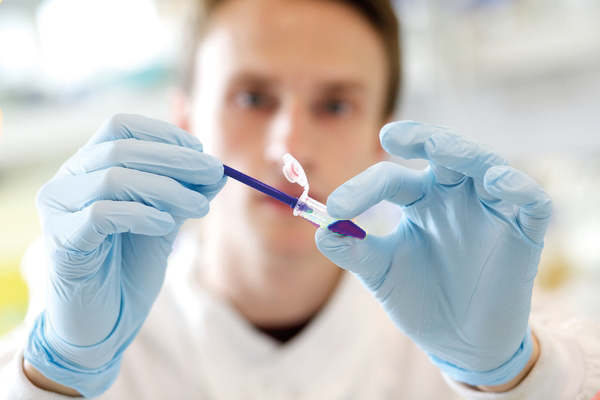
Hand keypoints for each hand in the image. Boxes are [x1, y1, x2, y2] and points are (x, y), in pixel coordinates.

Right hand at [24, 114, 225, 396]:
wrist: (105, 321)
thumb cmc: (130, 267)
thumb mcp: (165, 222)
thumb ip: (184, 194)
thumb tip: (218, 170)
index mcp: (90, 167)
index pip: (121, 128)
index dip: (164, 134)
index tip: (201, 150)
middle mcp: (68, 180)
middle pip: (121, 148)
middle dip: (176, 159)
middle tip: (213, 170)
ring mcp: (58, 208)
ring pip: (114, 177)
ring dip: (167, 188)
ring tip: (200, 206)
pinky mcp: (61, 239)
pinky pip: (102, 214)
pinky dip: (141, 215)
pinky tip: (167, 226)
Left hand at [316, 121, 551, 385]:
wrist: (458, 342)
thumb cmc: (419, 298)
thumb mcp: (382, 274)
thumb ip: (354, 252)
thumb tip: (321, 230)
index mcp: (419, 199)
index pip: (391, 179)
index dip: (363, 188)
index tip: (335, 208)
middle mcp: (454, 196)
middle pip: (444, 151)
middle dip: (422, 137)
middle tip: (392, 135)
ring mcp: (490, 210)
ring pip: (485, 164)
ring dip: (464, 152)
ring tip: (439, 149)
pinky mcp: (523, 232)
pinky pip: (531, 200)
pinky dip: (518, 187)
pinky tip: (496, 185)